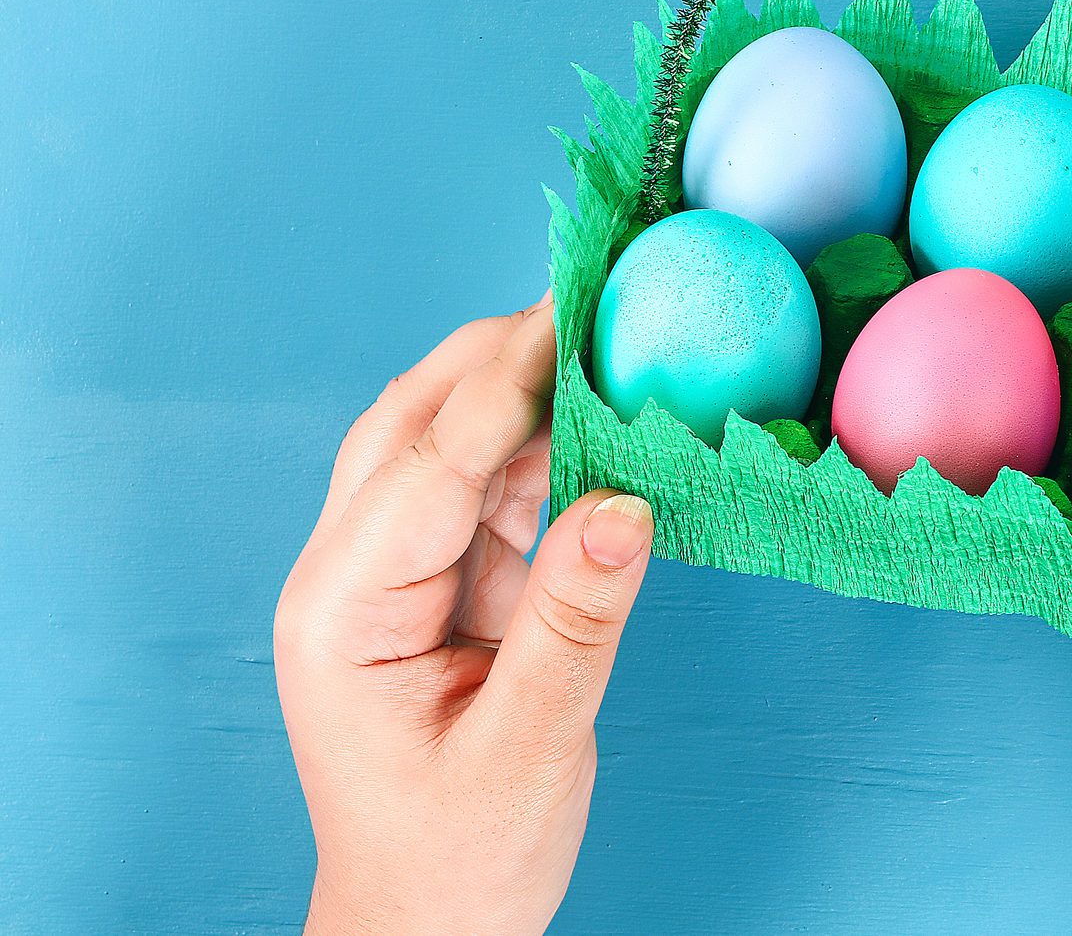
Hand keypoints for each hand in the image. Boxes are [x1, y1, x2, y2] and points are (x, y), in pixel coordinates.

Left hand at [274, 295, 654, 935]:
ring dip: (524, 398)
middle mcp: (352, 577)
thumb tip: (628, 502)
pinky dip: (545, 456)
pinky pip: (488, 496)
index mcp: (343, 612)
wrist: (429, 927)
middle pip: (411, 426)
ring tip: (608, 349)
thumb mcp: (527, 749)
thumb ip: (575, 621)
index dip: (506, 381)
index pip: (428, 464)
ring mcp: (393, 580)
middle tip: (586, 298)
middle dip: (495, 357)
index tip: (575, 311)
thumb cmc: (459, 859)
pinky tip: (602, 434)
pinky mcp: (441, 591)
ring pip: (448, 449)